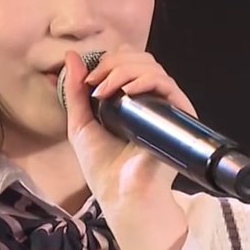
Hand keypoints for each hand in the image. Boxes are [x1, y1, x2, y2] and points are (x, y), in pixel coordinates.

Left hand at [60, 45, 197, 212]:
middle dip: (113, 63)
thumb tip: (71, 56)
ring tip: (105, 90)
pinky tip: (127, 91)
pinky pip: (167, 85)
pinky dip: (145, 80)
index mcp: (130, 100)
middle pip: (141, 59)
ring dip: (124, 70)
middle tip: (95, 83)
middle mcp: (150, 100)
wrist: (119, 193)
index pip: (127, 62)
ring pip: (153, 67)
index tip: (87, 81)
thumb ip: (75, 90)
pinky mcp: (178, 116)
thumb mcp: (80, 123)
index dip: (108, 62)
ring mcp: (165, 107)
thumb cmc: (102, 166)